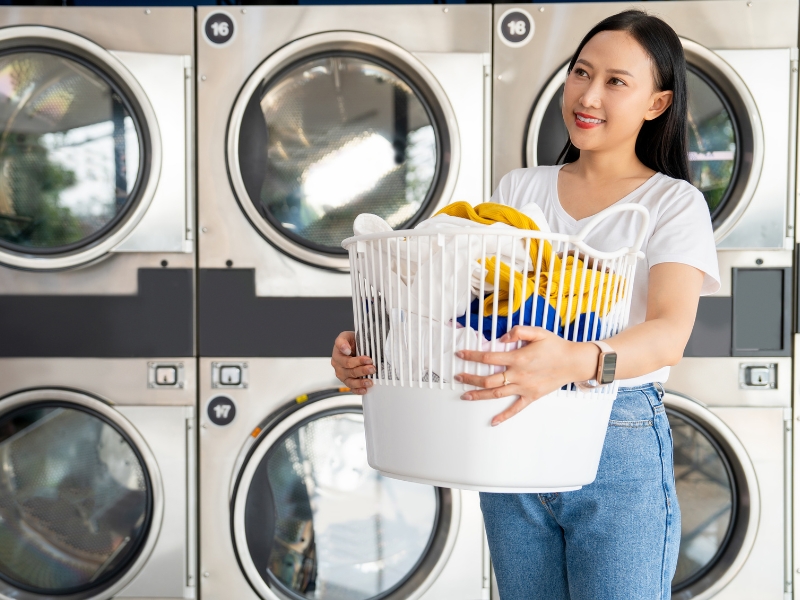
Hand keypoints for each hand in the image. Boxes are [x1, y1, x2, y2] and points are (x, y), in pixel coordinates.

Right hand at [331, 331, 374, 394]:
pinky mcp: (348, 381)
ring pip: (350, 381)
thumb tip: (345, 349)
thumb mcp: (346, 336)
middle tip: (373, 368)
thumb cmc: (352, 341)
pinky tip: (365, 389)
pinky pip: (351, 388)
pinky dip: (358, 390)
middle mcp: (338, 366)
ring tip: (370, 381)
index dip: (358, 361)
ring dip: (361, 382)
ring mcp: (343, 374)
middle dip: (362, 370)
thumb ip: (342, 341)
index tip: (368, 359)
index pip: (346, 361)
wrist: (356, 344)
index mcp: (337, 355)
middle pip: (350, 371)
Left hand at [454, 326, 598, 425]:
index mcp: (518, 358)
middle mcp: (519, 375)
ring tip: (465, 395)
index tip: (460, 354)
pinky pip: (516, 409)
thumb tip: (502, 337)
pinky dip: (504, 416)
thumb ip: (518, 331)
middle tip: (458, 377)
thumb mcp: (538, 332)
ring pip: (497, 394)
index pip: (488, 358)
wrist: (573, 362)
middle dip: (470, 378)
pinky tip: (493, 421)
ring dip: (479, 395)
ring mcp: (524, 387)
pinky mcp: (531, 396)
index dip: (472, 356)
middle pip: (488, 380)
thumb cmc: (556, 346)